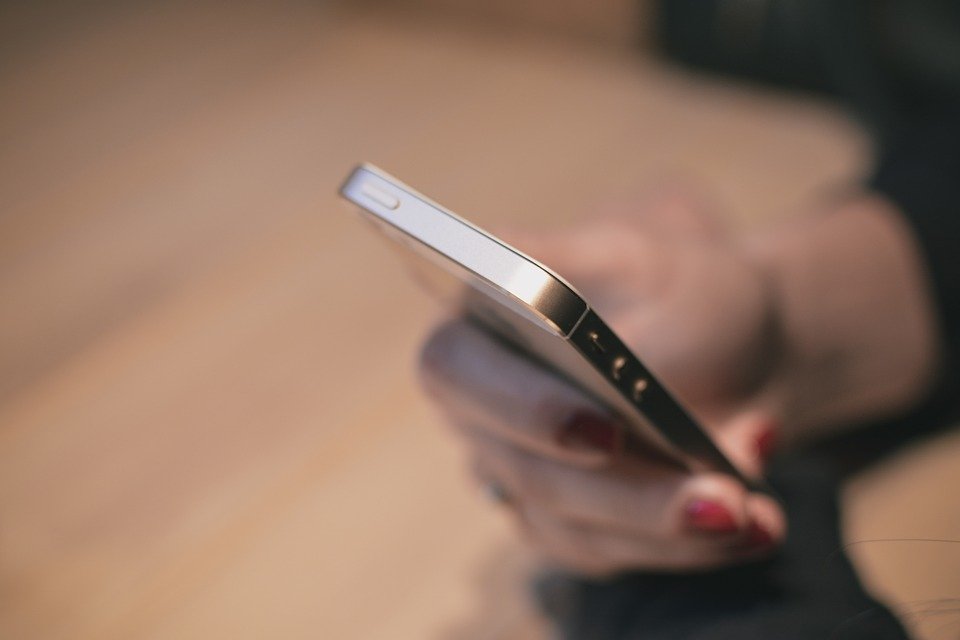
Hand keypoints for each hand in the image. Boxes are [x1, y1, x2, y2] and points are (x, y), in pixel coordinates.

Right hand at [419, 190, 787, 574]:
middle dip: (629, 495)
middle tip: (720, 501)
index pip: (455, 368)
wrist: (720, 339)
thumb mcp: (660, 264)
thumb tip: (630, 389)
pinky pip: (608, 552)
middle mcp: (480, 406)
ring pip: (571, 527)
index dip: (521, 407)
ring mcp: (516, 469)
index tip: (605, 431)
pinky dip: (684, 547)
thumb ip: (625, 320)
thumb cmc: (675, 285)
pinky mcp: (562, 520)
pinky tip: (756, 526)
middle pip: (525, 471)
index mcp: (476, 317)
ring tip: (755, 516)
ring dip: (669, 531)